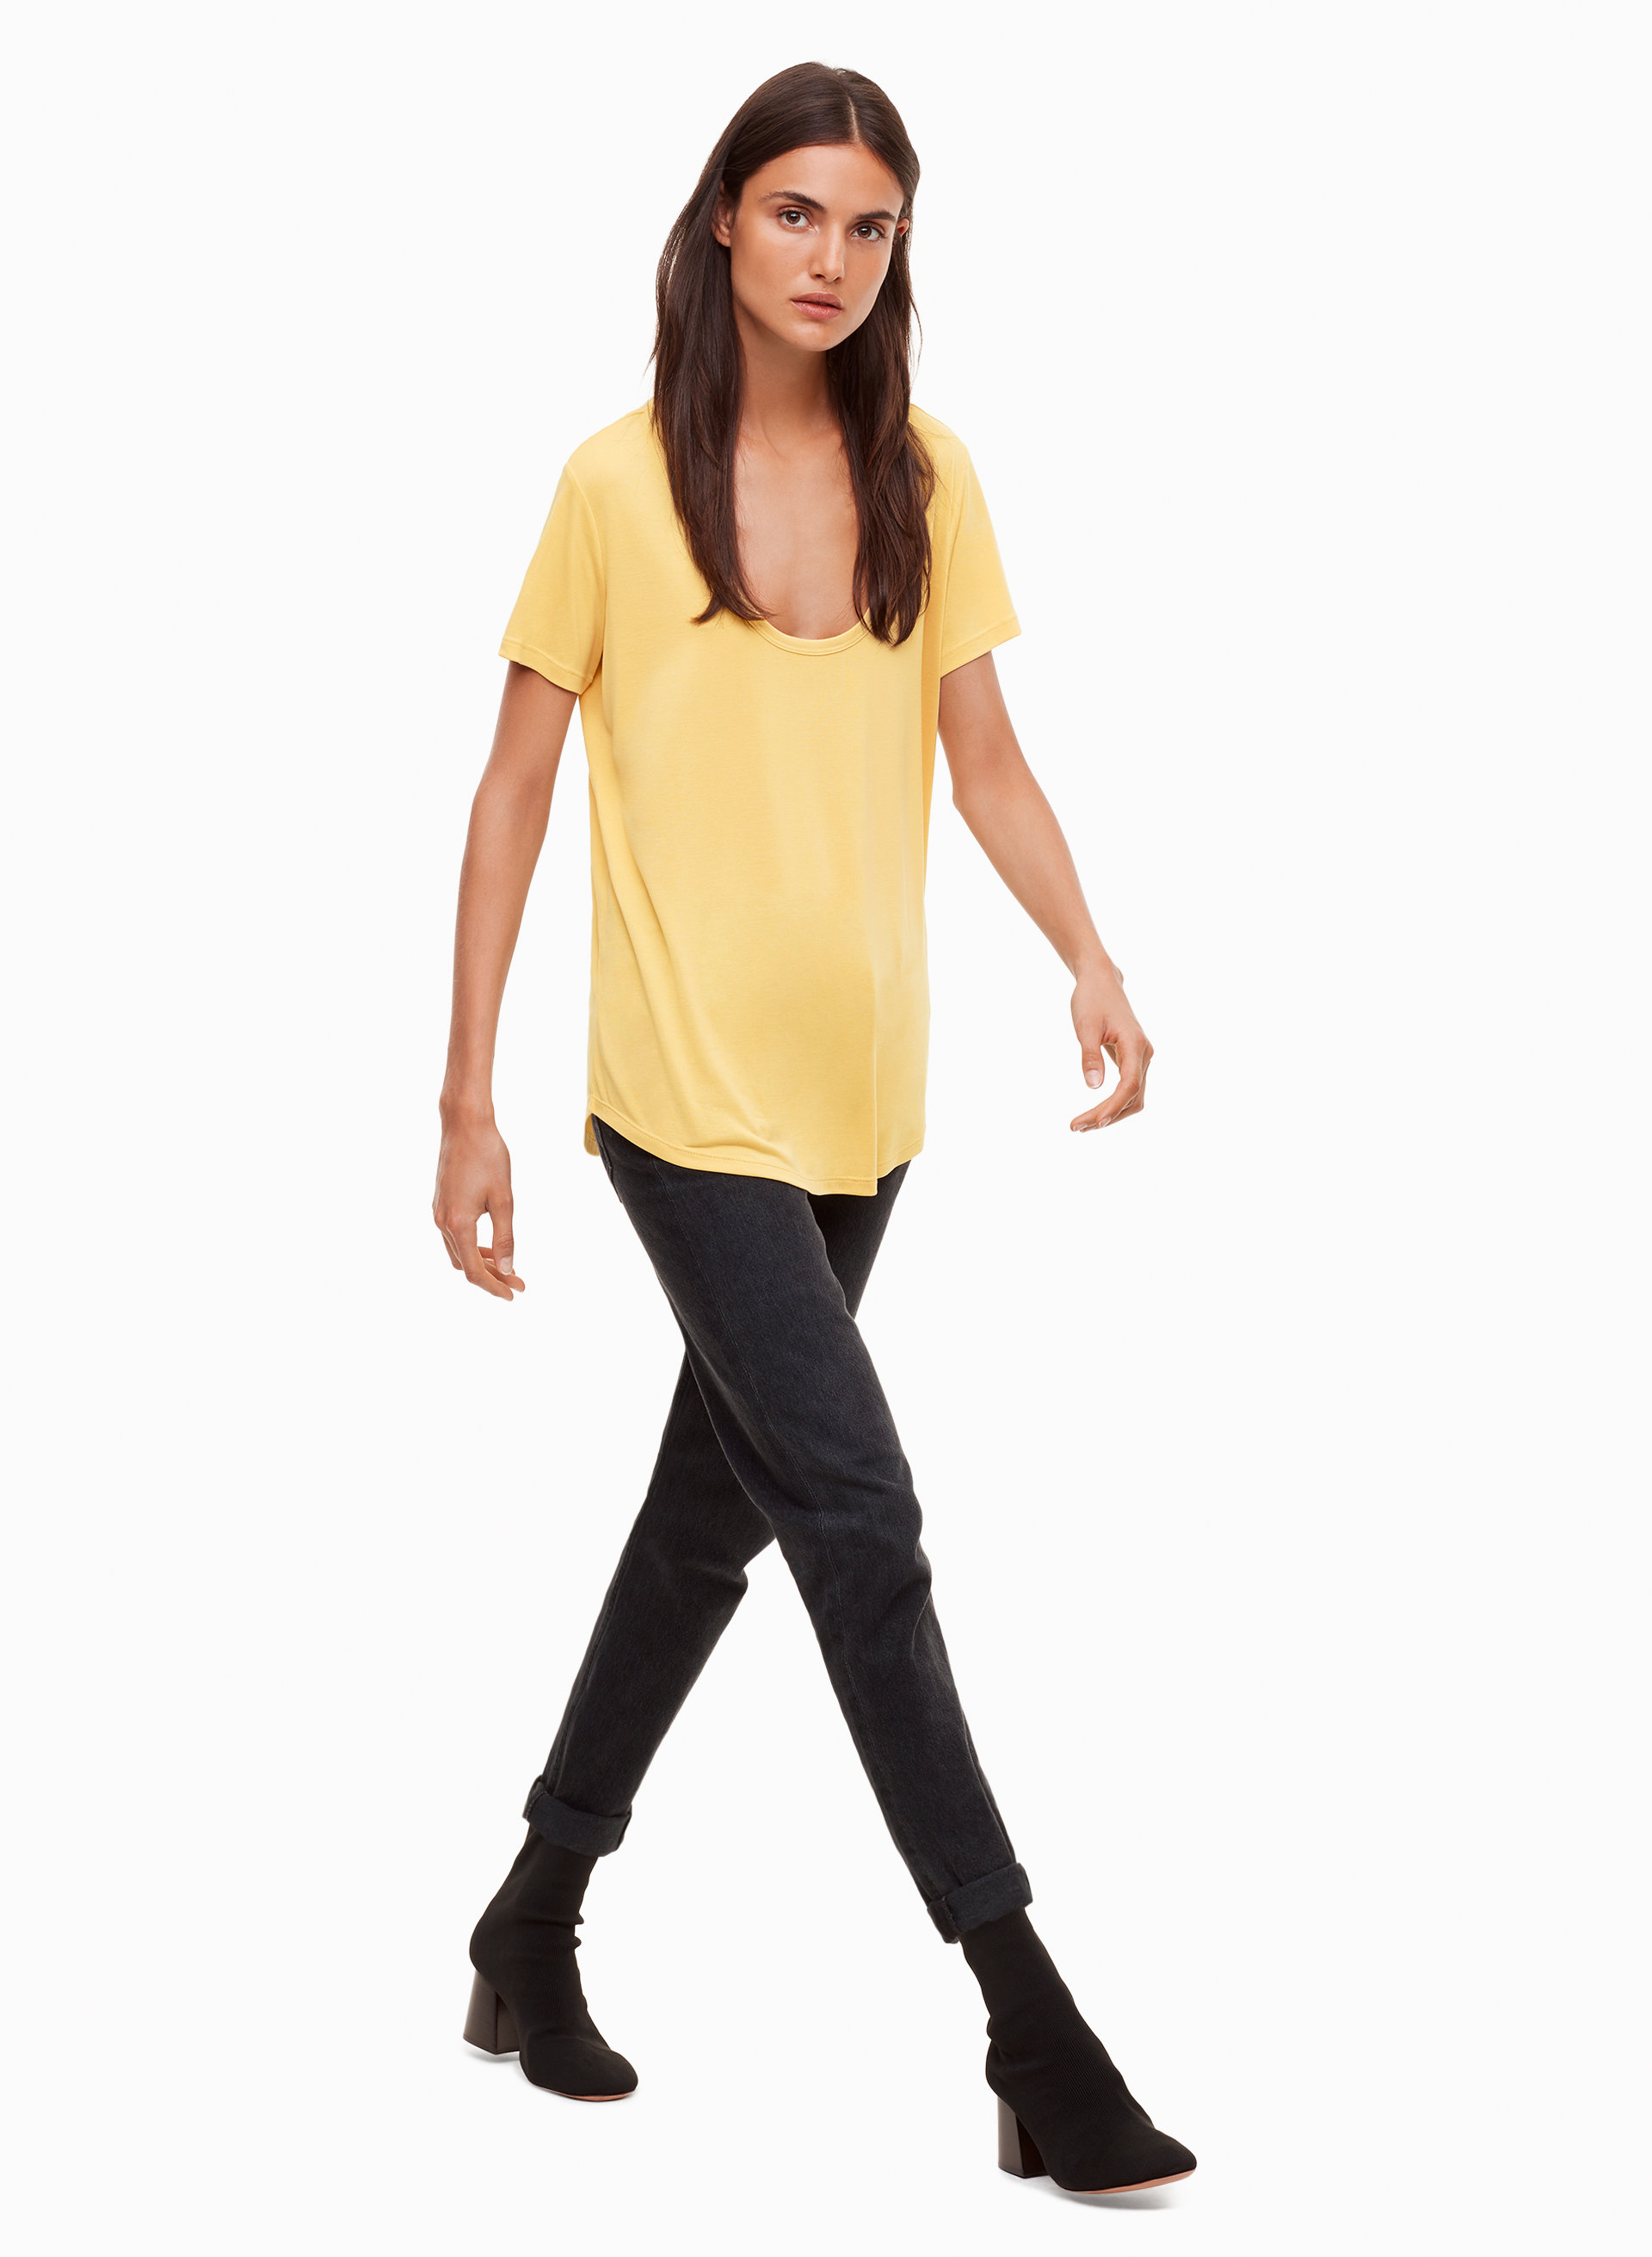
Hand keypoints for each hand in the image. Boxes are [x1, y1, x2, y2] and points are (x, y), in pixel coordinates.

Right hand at [433, 1110, 524, 1299]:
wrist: (464, 1124)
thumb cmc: (488, 1156)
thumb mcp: (504, 1199)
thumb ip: (505, 1237)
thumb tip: (507, 1269)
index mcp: (458, 1224)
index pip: (473, 1271)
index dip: (494, 1286)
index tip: (514, 1293)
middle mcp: (442, 1222)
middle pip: (464, 1265)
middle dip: (490, 1277)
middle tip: (517, 1281)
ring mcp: (438, 1212)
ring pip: (458, 1251)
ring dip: (481, 1262)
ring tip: (507, 1266)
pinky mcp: (440, 1203)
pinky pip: (454, 1236)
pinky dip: (472, 1246)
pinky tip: (490, 1244)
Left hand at [1070, 961, 1152, 1132]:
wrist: (1101, 982)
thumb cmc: (1091, 1000)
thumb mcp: (1085, 1026)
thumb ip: (1090, 1056)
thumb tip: (1093, 1086)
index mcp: (1135, 1043)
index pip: (1129, 1084)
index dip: (1114, 1106)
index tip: (1095, 1123)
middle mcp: (1143, 1053)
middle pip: (1133, 1097)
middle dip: (1107, 1115)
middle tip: (1076, 1127)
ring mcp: (1141, 1058)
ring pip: (1133, 1097)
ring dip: (1111, 1114)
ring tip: (1081, 1125)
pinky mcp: (1133, 1060)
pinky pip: (1128, 1090)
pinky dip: (1113, 1105)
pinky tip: (1094, 1114)